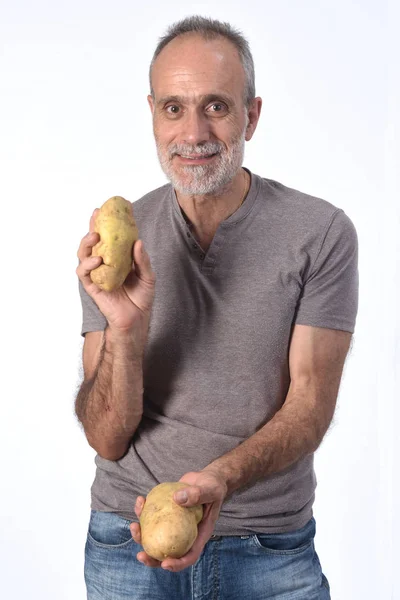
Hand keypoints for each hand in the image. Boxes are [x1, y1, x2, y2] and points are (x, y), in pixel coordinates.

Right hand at [76, 208, 154, 334]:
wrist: (136, 319)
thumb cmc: (142, 297)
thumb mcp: (148, 275)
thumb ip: (142, 260)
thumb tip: (138, 242)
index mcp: (117, 257)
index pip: (111, 237)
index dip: (109, 222)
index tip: (112, 207)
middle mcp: (104, 263)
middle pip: (93, 241)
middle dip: (92, 226)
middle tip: (96, 216)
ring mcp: (96, 273)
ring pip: (83, 254)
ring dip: (86, 242)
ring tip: (95, 236)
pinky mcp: (92, 286)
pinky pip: (84, 272)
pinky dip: (87, 264)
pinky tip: (97, 259)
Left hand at [130, 470, 227, 571]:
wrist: (205, 478)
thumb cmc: (213, 486)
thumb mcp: (210, 490)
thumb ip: (198, 494)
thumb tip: (177, 499)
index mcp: (199, 534)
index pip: (190, 555)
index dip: (177, 564)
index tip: (165, 563)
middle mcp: (184, 533)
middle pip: (168, 552)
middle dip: (152, 557)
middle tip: (140, 555)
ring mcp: (173, 524)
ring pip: (155, 536)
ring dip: (141, 535)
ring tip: (133, 526)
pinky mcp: (165, 513)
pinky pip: (152, 517)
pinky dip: (143, 512)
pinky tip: (140, 500)